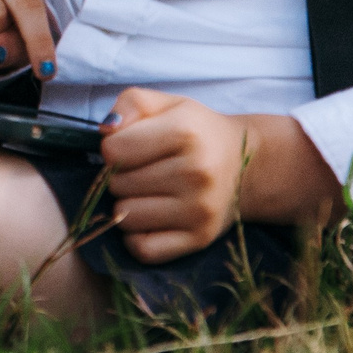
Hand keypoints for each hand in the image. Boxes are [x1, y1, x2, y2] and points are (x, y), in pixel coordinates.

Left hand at [97, 89, 339, 262]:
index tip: (129, 147)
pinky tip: (149, 218)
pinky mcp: (200, 239)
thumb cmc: (196, 131)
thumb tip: (107, 132)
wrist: (246, 165)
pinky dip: (137, 236)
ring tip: (147, 191)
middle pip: (117, 184)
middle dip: (119, 176)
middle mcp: (196, 173)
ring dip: (127, 205)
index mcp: (185, 132)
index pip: (114, 150)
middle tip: (142, 170)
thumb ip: (131, 104)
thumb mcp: (166, 104)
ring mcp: (200, 210)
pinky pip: (144, 248)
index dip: (113, 147)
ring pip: (126, 217)